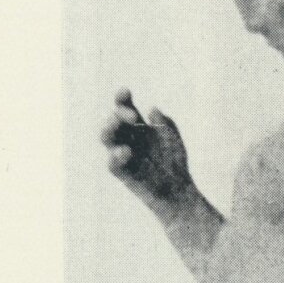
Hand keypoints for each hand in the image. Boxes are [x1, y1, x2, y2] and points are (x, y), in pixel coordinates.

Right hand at [101, 88, 194, 213]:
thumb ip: (165, 123)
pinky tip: (126, 151)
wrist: (178, 190)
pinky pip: (112, 164)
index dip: (121, 98)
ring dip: (109, 128)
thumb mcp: (172, 139)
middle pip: (113, 119)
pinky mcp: (122, 173)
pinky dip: (116, 156)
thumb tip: (152, 108)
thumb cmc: (174, 162)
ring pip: (106, 137)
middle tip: (133, 117)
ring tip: (118, 125)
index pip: (123, 107)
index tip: (125, 91)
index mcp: (136, 126)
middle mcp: (126, 137)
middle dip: (119, 114)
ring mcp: (122, 154)